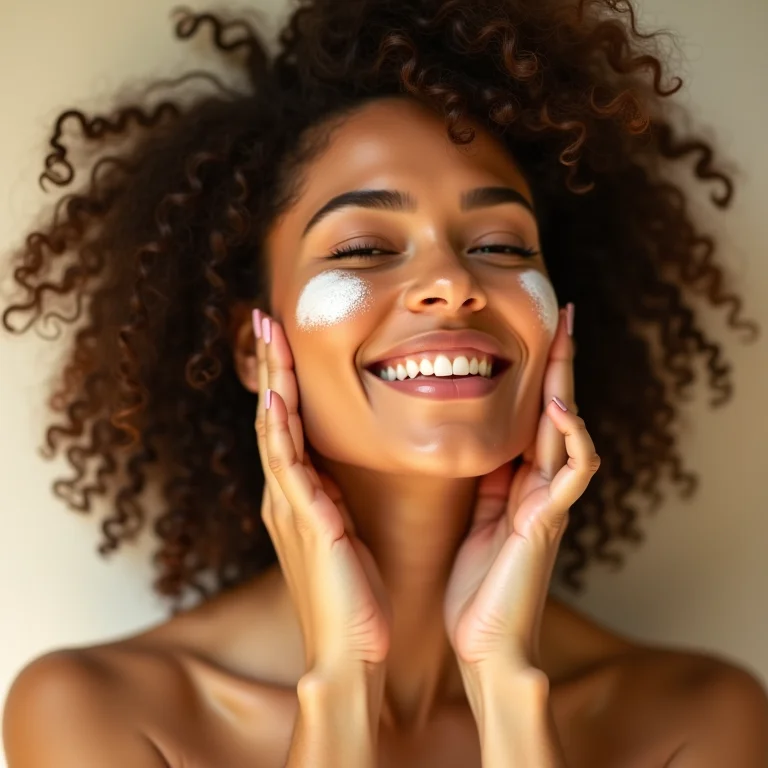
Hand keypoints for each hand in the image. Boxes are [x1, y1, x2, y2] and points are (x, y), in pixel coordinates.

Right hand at [252, 310, 391, 673]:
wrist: (351, 651)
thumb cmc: (355, 596)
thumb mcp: (345, 535)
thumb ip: (336, 501)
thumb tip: (341, 475)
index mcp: (300, 496)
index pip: (287, 426)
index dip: (284, 381)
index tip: (285, 341)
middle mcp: (287, 495)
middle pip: (273, 417)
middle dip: (270, 367)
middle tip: (265, 320)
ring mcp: (290, 507)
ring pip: (274, 430)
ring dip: (271, 381)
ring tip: (266, 336)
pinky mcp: (304, 522)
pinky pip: (286, 466)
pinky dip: (279, 430)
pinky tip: (274, 397)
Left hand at [444, 304, 599, 673]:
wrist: (484, 644)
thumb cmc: (477, 587)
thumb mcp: (476, 521)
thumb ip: (487, 484)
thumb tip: (483, 445)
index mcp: (519, 484)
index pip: (533, 418)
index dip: (537, 377)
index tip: (533, 335)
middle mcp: (540, 487)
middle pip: (557, 413)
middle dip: (561, 365)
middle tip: (563, 316)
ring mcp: (549, 503)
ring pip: (572, 432)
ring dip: (569, 387)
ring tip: (564, 342)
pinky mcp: (548, 523)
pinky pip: (572, 473)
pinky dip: (571, 440)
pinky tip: (558, 411)